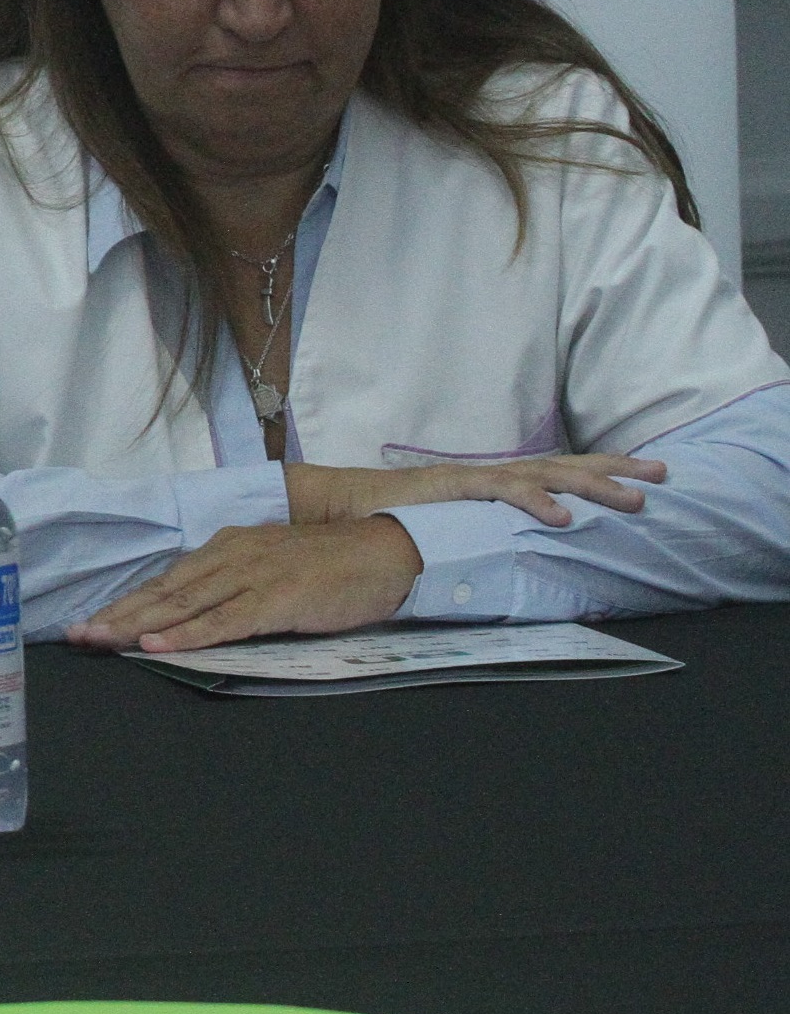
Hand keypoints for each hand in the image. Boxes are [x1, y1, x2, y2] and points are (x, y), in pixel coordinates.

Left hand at [65, 518, 421, 653]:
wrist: (386, 551)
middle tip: (77, 634)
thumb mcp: (271, 568)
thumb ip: (234, 585)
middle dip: (118, 614)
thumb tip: (196, 610)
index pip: (168, 580)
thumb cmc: (331, 565)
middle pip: (164, 591)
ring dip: (138, 625)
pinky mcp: (275, 599)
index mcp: (227, 548)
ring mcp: (251, 577)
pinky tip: (157, 645)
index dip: (128, 602)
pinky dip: (187, 634)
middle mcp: (230, 557)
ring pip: (183, 605)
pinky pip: (223, 621)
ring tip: (101, 639)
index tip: (92, 621)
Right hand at [284, 454, 662, 528]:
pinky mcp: (457, 488)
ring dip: (593, 487)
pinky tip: (563, 516)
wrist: (350, 503)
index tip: (649, 473)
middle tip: (663, 475)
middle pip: (568, 465)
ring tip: (633, 500)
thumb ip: (492, 528)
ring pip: (547, 476)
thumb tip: (527, 547)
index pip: (563, 469)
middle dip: (617, 470)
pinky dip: (535, 502)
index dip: (605, 470)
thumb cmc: (403, 515)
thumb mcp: (460, 522)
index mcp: (502, 480)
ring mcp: (478, 478)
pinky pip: (503, 493)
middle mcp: (497, 473)